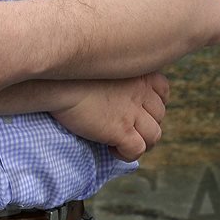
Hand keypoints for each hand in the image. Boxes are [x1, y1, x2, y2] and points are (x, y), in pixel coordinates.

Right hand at [51, 73, 169, 160]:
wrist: (57, 82)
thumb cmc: (69, 72)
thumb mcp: (100, 65)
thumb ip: (114, 75)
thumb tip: (109, 90)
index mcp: (138, 72)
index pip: (163, 89)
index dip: (153, 102)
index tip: (139, 108)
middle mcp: (140, 91)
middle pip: (160, 115)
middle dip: (147, 124)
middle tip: (127, 129)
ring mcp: (132, 112)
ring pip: (154, 135)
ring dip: (142, 142)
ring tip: (121, 143)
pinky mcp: (121, 130)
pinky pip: (137, 150)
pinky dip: (127, 154)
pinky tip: (111, 148)